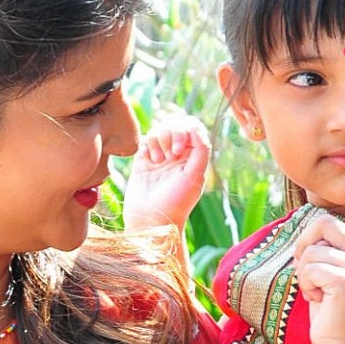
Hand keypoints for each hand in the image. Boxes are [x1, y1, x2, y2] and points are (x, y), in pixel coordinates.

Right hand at [122, 114, 210, 232]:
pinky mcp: (143, 160)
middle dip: (171, 133)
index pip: (192, 127)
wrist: (151, 220)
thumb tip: (194, 127)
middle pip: (174, 124)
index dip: (185, 129)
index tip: (180, 149)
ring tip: (159, 160)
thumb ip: (201, 149)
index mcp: (193, 157)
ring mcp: (160, 156)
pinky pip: (145, 139)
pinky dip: (148, 145)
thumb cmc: (176, 203)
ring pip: (159, 128)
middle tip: (171, 153)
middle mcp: (177, 155)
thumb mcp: (195, 177)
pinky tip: (151, 162)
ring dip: (159, 139)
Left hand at [292, 211, 344, 343]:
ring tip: (315, 293)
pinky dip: (306, 285)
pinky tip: (317, 300)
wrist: (343, 343)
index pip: (328, 222)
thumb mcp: (328, 273)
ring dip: (304, 275)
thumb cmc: (330, 310)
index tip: (304, 260)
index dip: (308, 237)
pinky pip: (311, 270)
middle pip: (322, 225)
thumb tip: (304, 235)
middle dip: (303, 247)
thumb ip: (323, 251)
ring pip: (312, 253)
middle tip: (303, 272)